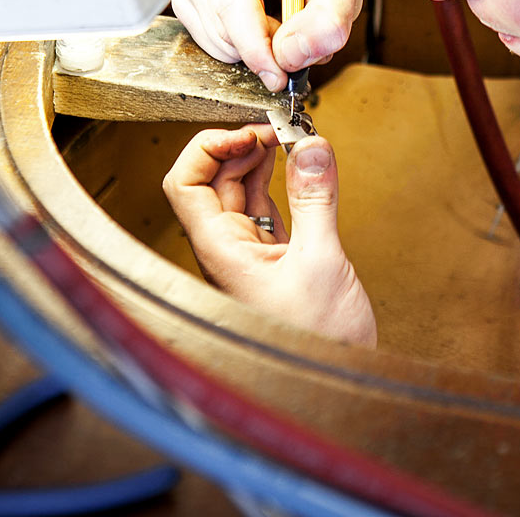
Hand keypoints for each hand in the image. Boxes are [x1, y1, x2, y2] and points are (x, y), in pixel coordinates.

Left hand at [162, 126, 376, 347]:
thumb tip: (310, 146)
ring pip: (239, 191)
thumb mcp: (321, 261)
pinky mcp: (275, 259)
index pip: (184, 185)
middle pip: (212, 180)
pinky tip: (293, 165)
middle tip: (274, 127)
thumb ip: (315, 198)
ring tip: (285, 137)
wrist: (334, 391)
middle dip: (238, 145)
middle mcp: (226, 250)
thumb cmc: (317, 346)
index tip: (245, 131)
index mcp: (219, 251)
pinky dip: (277, 180)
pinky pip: (265, 207)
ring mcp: (248, 254)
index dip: (207, 148)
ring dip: (258, 159)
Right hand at [171, 0, 364, 91]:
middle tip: (295, 28)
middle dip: (263, 48)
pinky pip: (209, 40)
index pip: (232, 2)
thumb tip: (288, 59)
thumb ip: (325, 25)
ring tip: (281, 21)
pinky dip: (239, 44)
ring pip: (215, 41)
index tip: (279, 77)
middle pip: (222, 29)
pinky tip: (259, 21)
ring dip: (253, 48)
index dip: (255, 48)